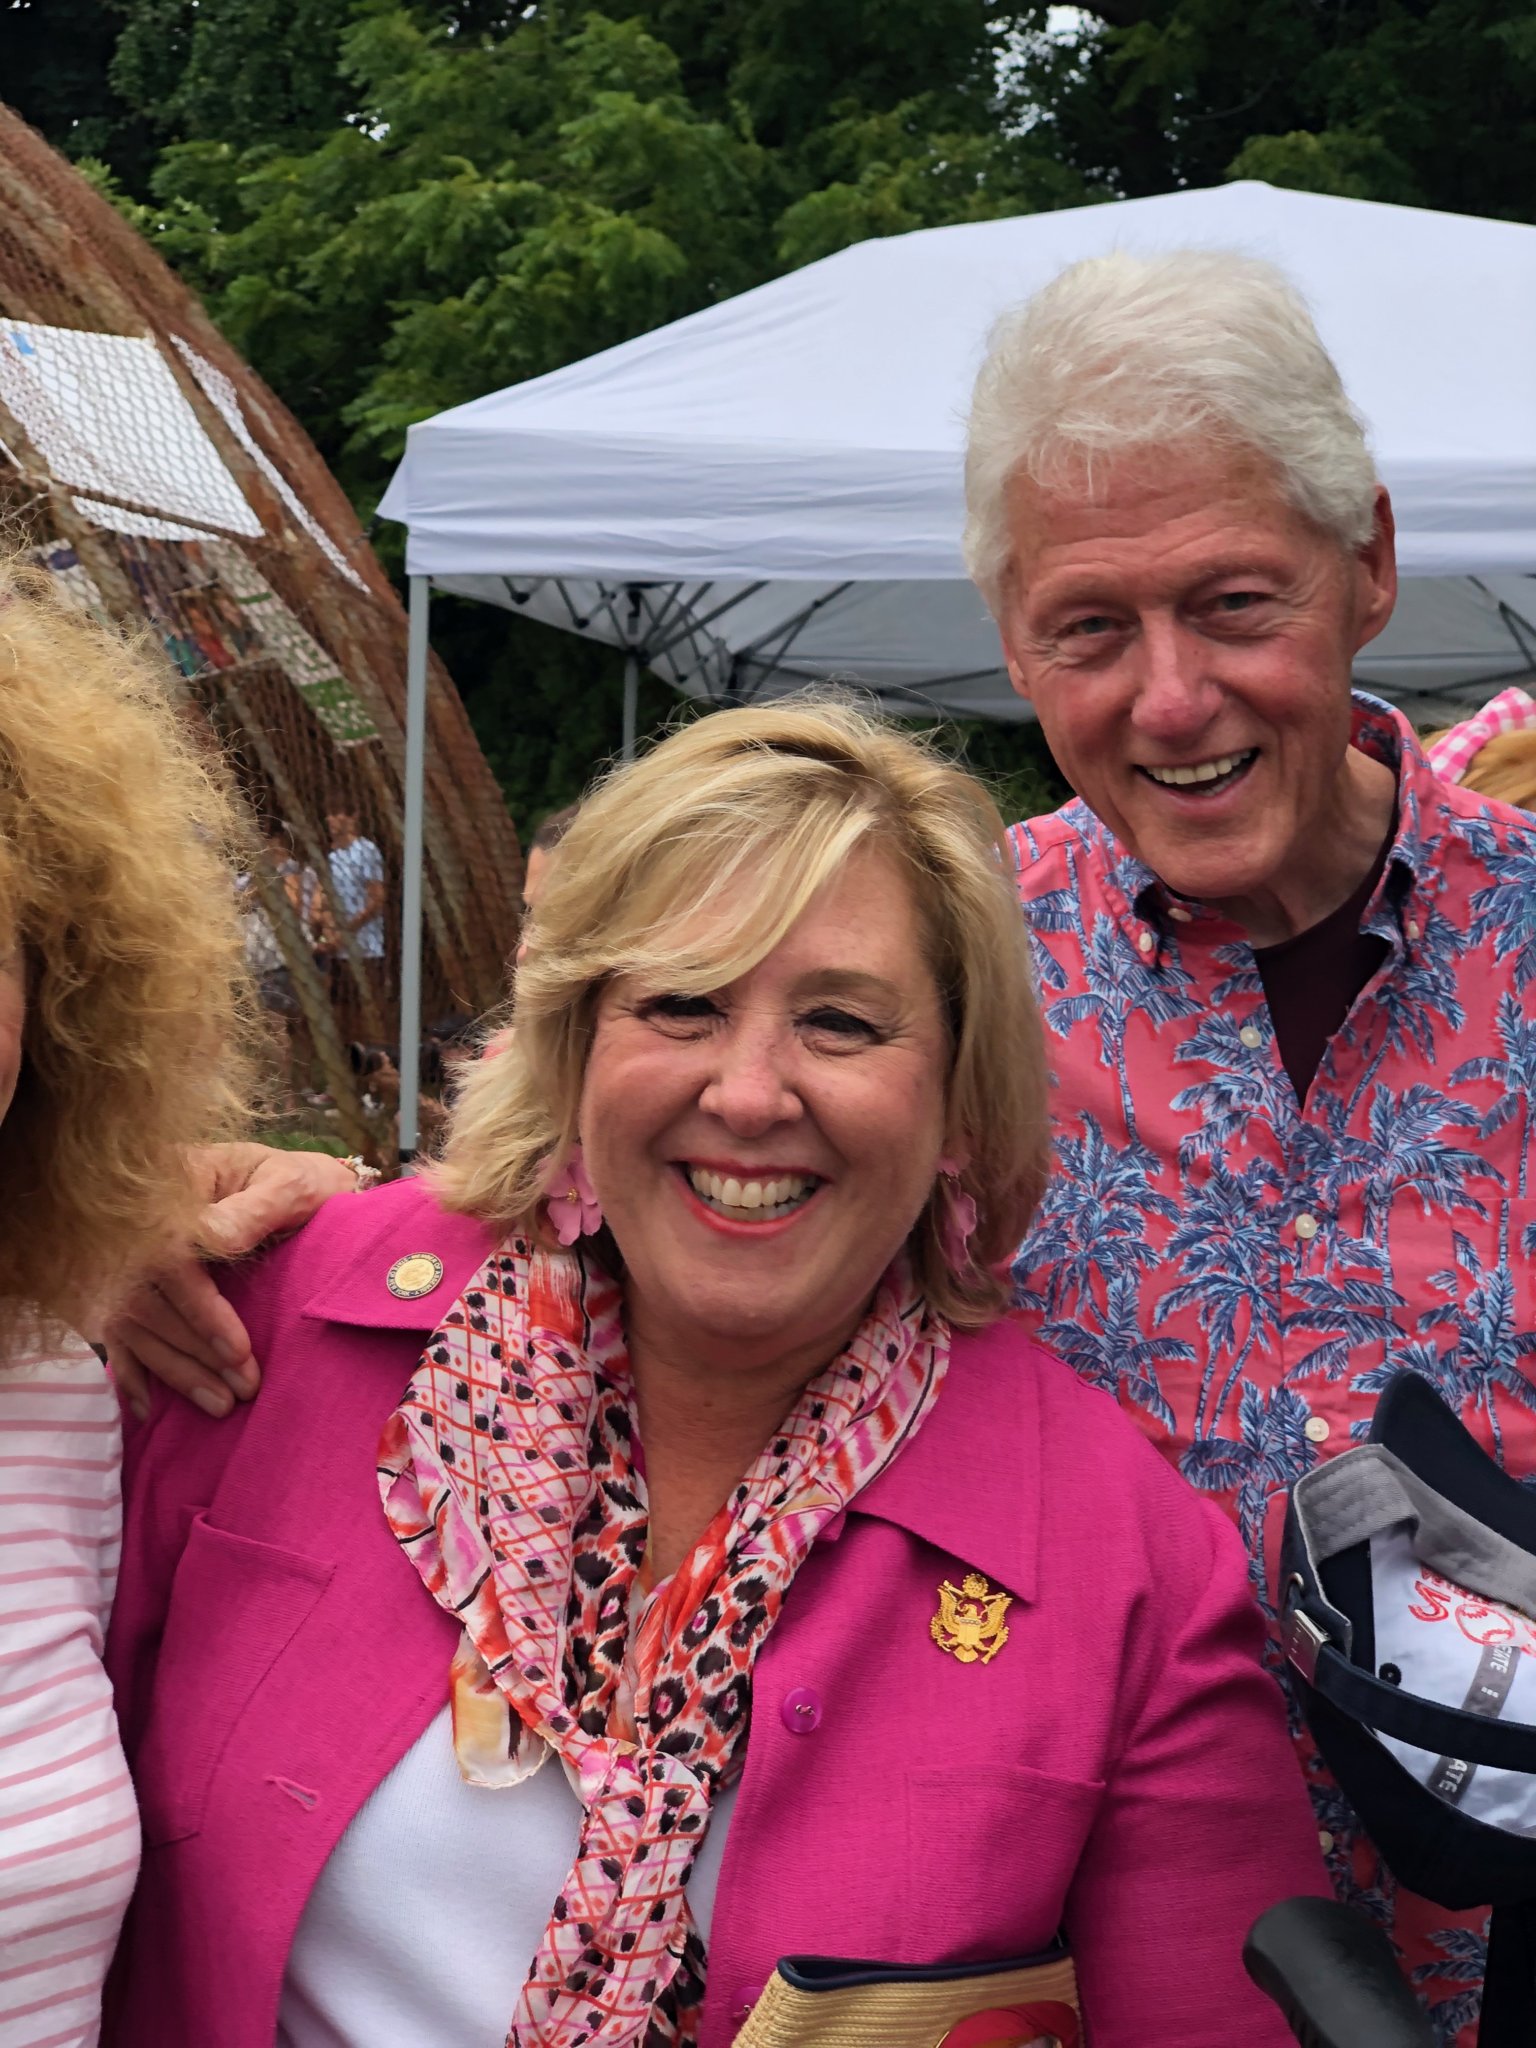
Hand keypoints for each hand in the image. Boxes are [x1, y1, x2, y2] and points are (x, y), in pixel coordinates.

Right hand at [103, 1142, 359, 1421]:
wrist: (295, 1182)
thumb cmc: (297, 1183)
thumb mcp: (288, 1183)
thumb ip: (256, 1207)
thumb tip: (216, 1239)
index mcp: (176, 1194)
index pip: (171, 1261)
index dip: (200, 1312)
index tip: (240, 1351)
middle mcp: (141, 1229)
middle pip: (150, 1302)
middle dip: (197, 1354)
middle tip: (243, 1390)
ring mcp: (131, 1261)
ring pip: (135, 1326)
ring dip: (175, 1372)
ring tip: (221, 1405)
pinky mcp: (131, 1288)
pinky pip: (118, 1335)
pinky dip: (131, 1374)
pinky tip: (148, 1408)